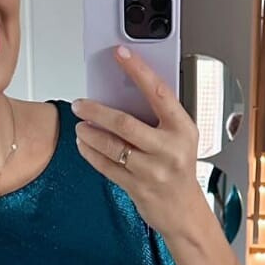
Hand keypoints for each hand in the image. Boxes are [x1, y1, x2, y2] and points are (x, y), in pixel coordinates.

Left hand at [70, 47, 206, 242]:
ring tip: (80, 125)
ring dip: (89, 133)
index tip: (120, 53)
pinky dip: (91, 154)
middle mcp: (168, 149)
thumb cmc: (180, 168)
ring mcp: (152, 170)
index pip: (158, 92)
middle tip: (80, 103)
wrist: (184, 211)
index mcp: (182, 129)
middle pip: (125, 123)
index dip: (138, 70)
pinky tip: (84, 145)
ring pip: (112, 146)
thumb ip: (158, 116)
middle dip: (96, 110)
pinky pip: (106, 166)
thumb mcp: (180, 137)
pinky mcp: (137, 187)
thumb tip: (124, 91)